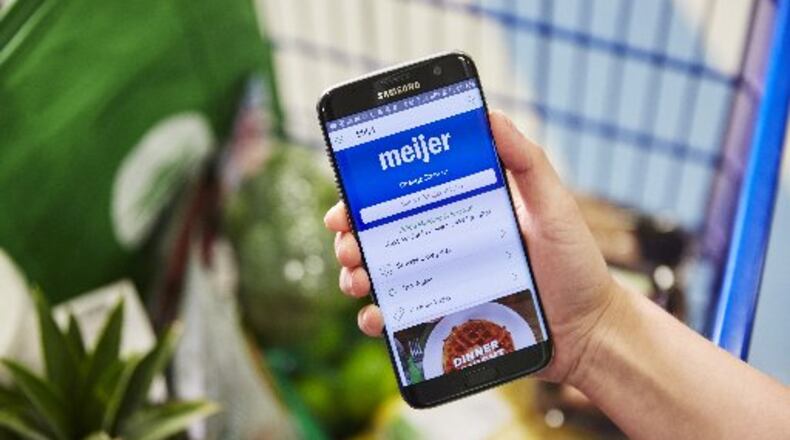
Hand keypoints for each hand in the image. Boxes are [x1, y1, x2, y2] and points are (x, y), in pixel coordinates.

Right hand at [324, 110, 620, 383]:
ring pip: (381, 275)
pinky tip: (375, 318)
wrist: (589, 331)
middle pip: (380, 236)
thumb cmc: (575, 264)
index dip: (367, 194)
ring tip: (357, 277)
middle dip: (351, 235)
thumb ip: (525, 161)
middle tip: (347, 240)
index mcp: (461, 212)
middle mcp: (444, 246)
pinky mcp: (444, 321)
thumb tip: (489, 113)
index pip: (404, 197)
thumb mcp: (553, 205)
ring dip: (355, 273)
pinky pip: (399, 320)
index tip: (348, 194)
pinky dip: (376, 319)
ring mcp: (441, 285)